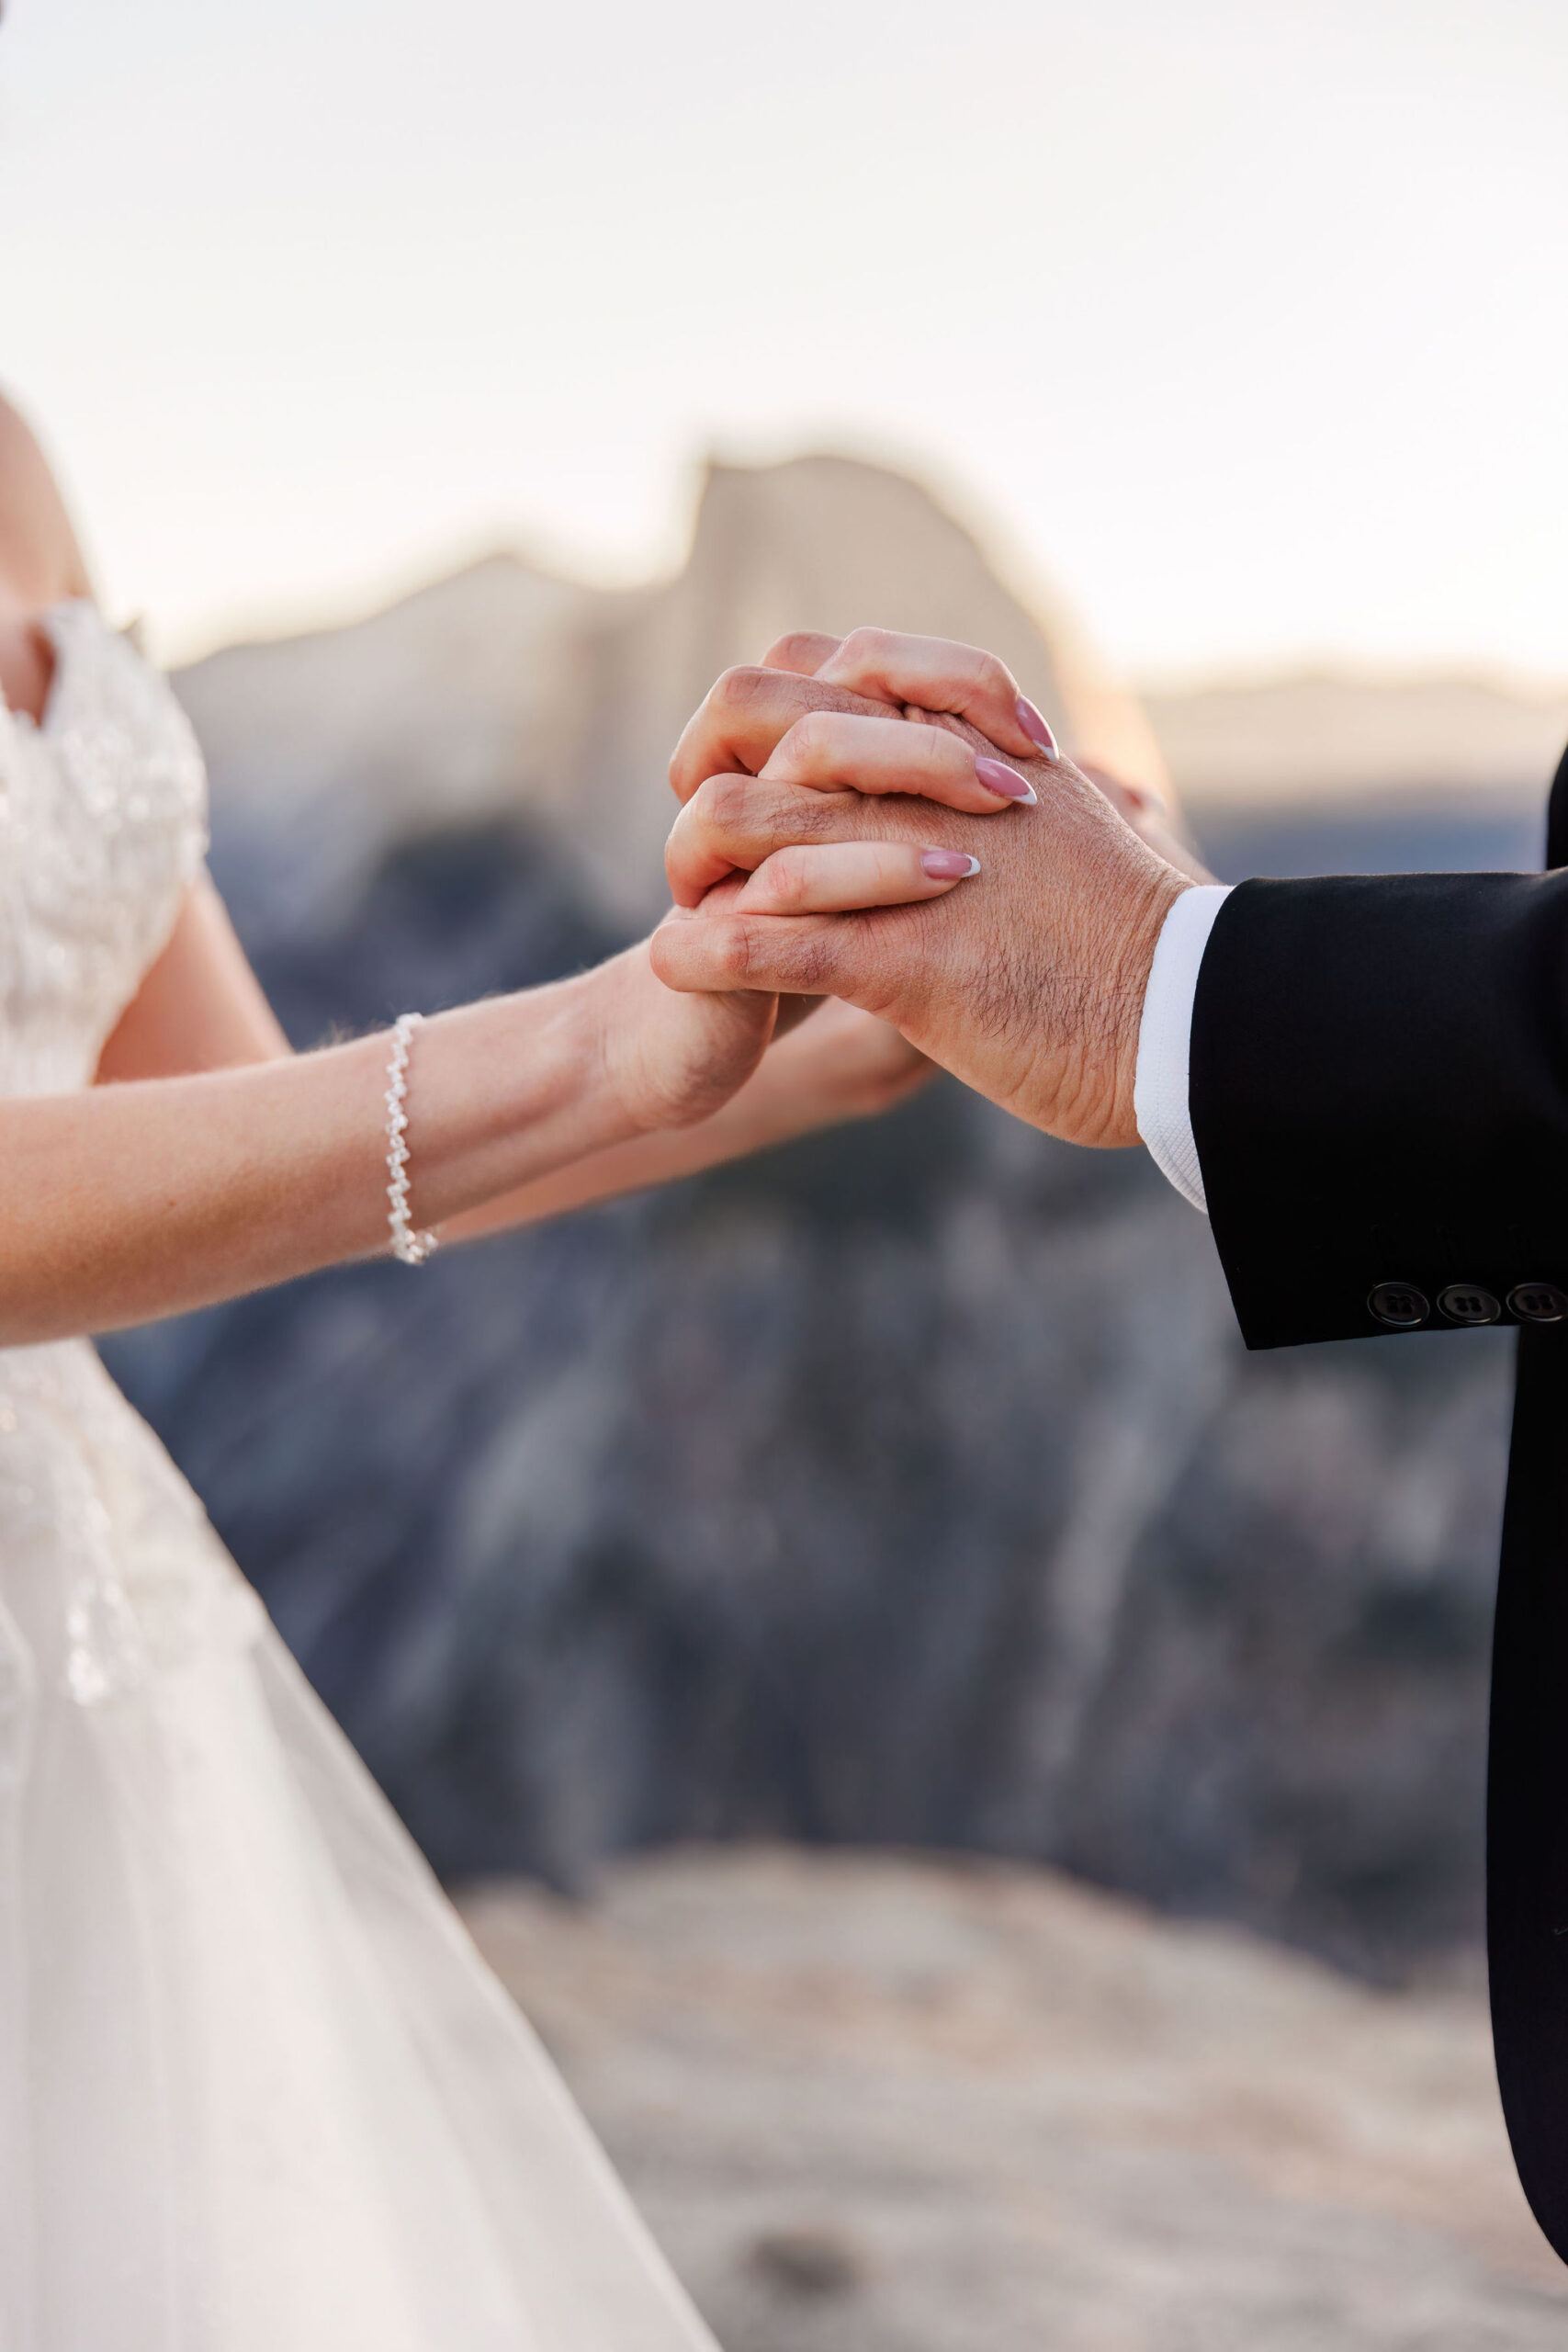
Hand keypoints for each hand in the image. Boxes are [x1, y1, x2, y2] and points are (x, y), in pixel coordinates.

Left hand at [655, 635, 1200, 1148]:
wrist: (1193, 1019)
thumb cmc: (1133, 938)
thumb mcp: (1070, 824)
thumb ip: (1008, 784)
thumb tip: (988, 769)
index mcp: (971, 744)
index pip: (832, 667)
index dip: (761, 709)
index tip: (736, 766)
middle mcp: (934, 786)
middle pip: (772, 730)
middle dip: (706, 780)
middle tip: (689, 844)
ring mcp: (917, 868)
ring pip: (756, 824)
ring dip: (696, 865)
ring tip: (682, 902)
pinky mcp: (909, 960)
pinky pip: (775, 941)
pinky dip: (711, 952)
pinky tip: (679, 965)